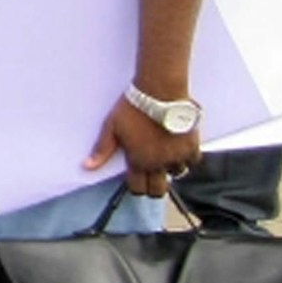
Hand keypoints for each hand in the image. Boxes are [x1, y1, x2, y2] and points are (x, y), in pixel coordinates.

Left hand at [84, 95, 200, 196]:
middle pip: (158, 190)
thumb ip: (102, 149)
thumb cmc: (133, 108)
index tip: (135, 181)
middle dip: (154, 187)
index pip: (138, 188)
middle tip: (151, 177)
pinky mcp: (192, 146)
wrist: (159, 92)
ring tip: (165, 158)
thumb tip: (87, 166)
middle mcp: (159, 163)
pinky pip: (193, 161)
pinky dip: (188, 158)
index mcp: (139, 161)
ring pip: (177, 174)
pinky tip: (180, 150)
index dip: (136, 187)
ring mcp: (177, 156)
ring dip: (170, 169)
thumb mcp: (111, 127)